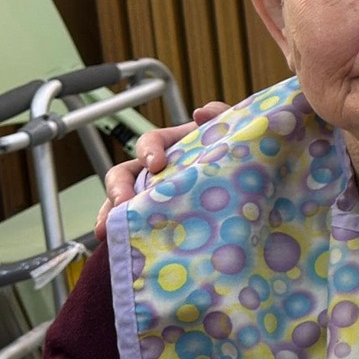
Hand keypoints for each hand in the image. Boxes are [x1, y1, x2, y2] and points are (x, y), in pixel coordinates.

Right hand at [94, 101, 225, 239]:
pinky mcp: (156, 218)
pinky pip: (133, 226)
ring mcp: (151, 196)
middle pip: (123, 175)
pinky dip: (124, 234)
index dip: (149, 151)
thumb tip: (202, 111)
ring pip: (120, 203)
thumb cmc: (235, 155)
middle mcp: (155, 172)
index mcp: (172, 146)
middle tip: (122, 204)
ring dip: (109, 214)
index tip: (156, 164)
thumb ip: (221, 117)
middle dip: (117, 189)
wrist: (252, 184)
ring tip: (106, 232)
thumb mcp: (231, 134)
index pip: (150, 142)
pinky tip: (121, 247)